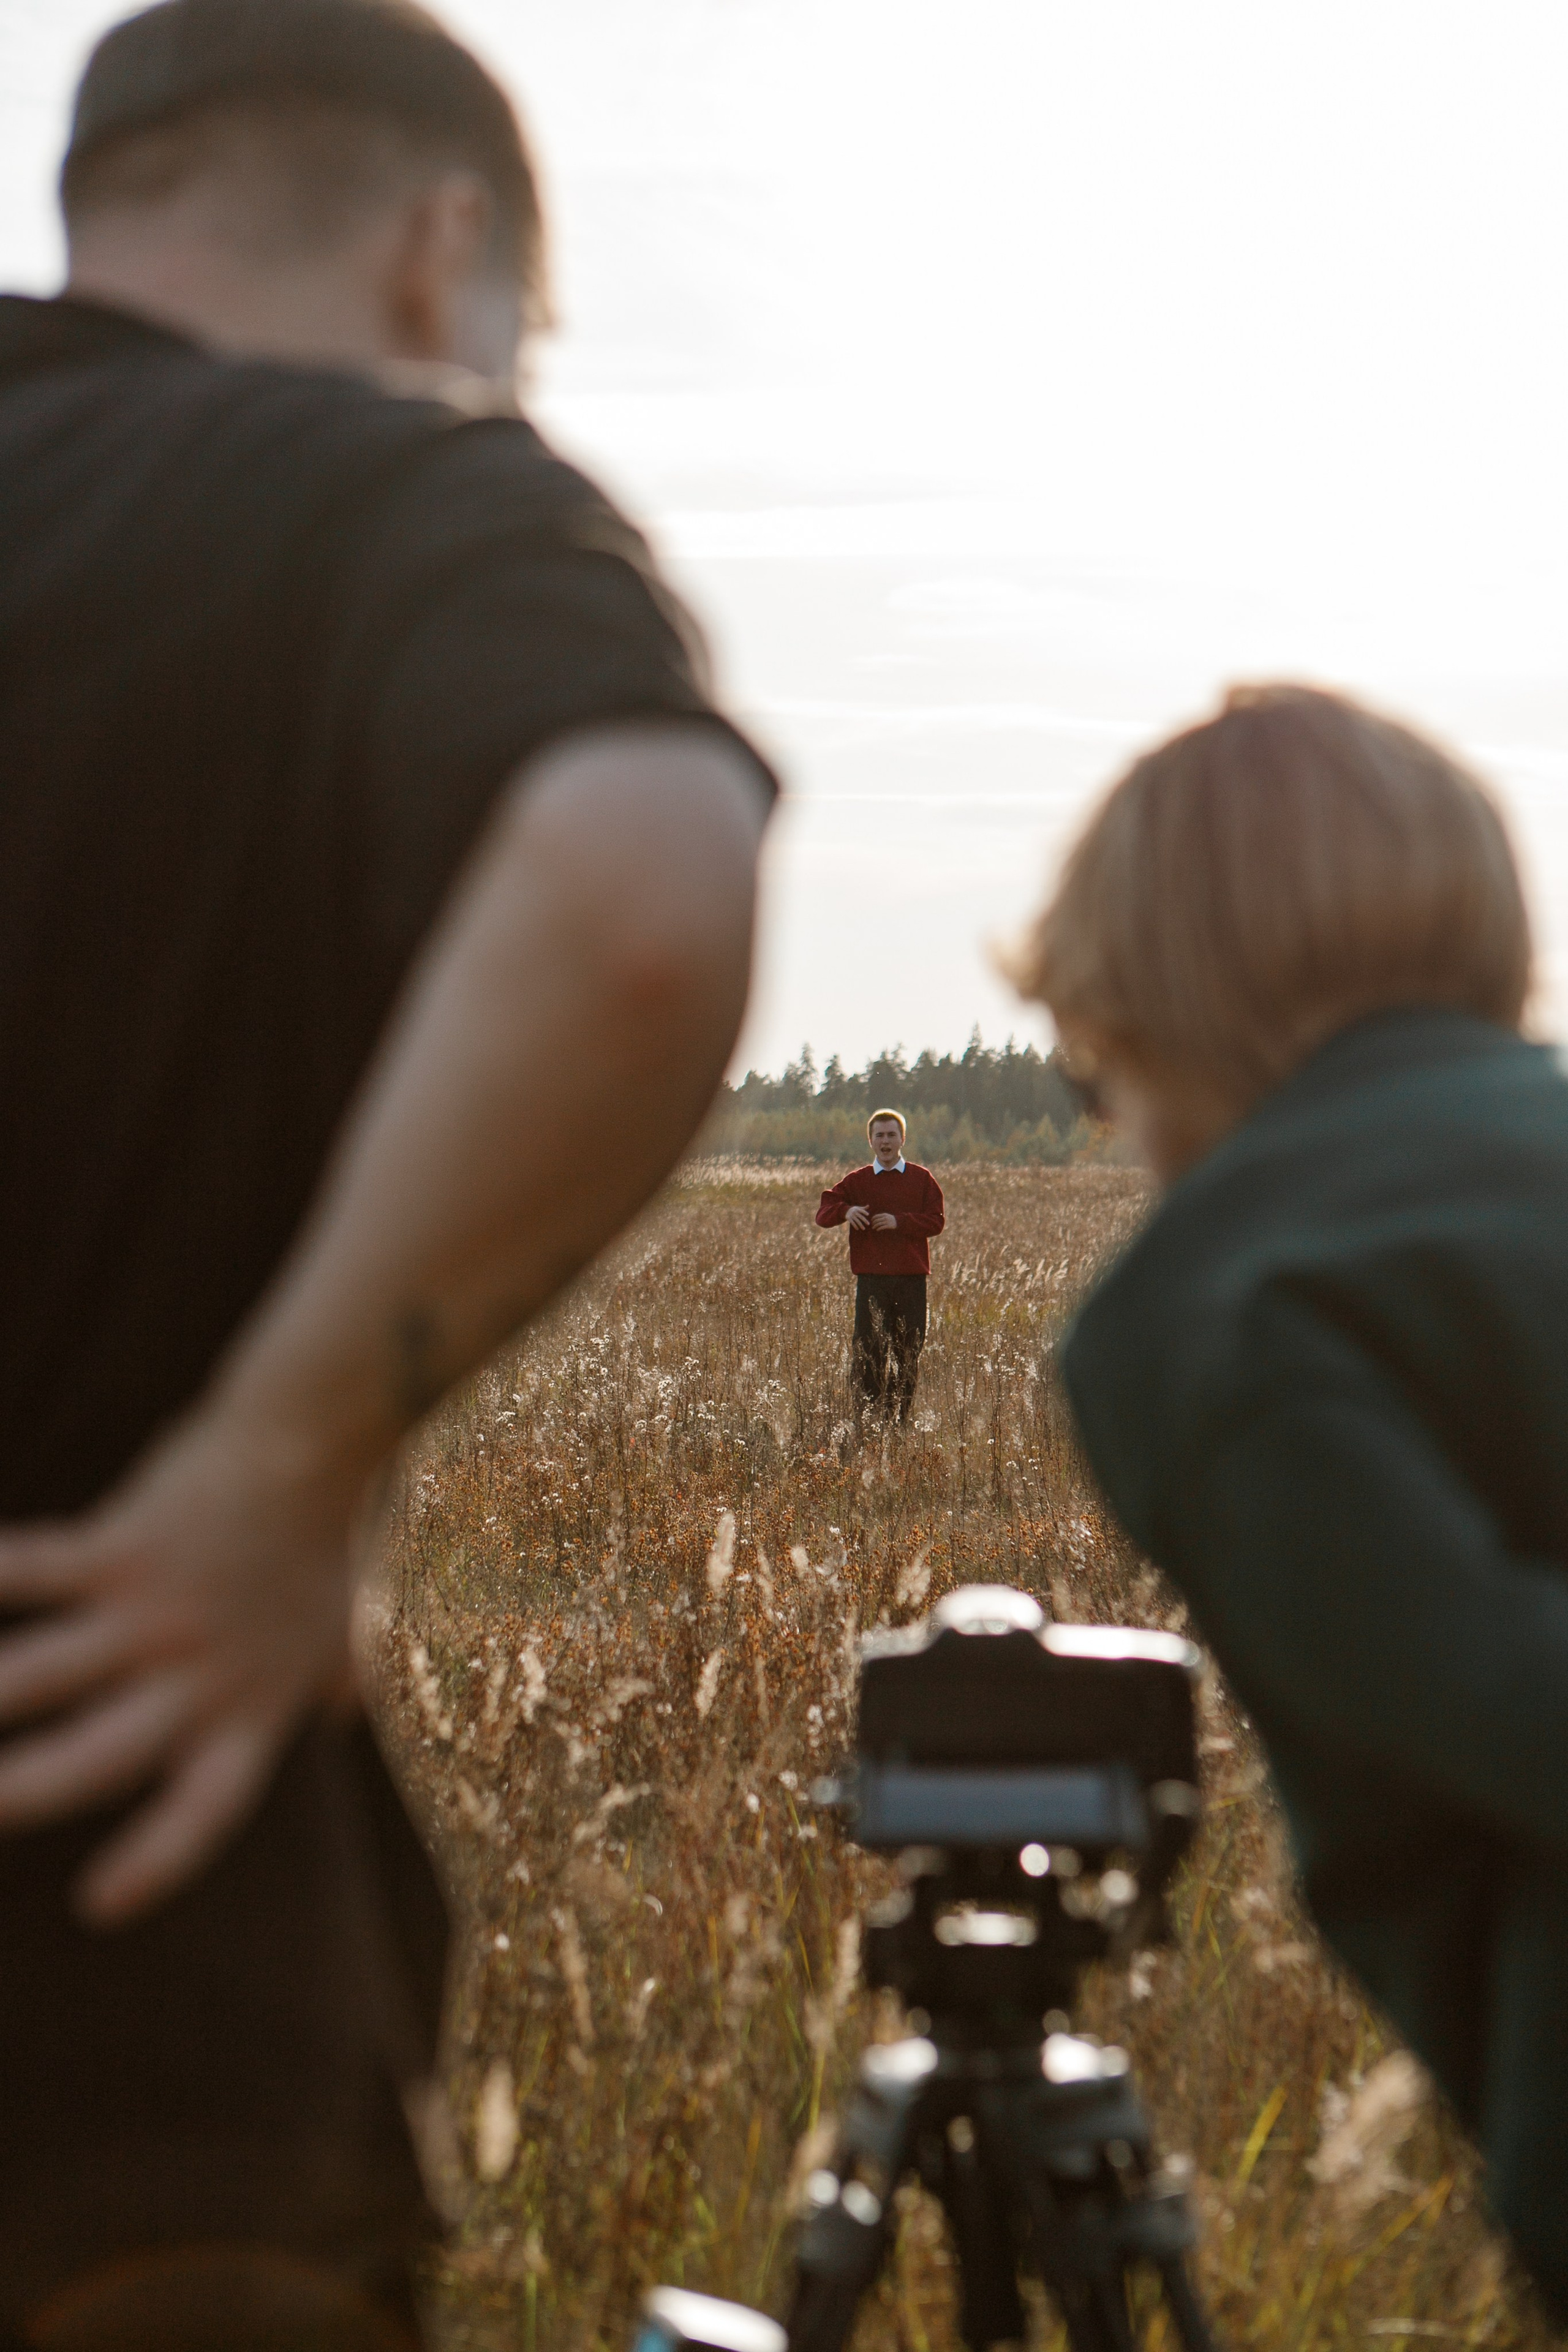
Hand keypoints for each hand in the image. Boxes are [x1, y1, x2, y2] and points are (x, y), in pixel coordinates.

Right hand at [0, 1402, 362, 1925]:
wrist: (328, 1437)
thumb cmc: (342, 1530)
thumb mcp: (358, 1626)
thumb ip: (339, 1680)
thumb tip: (345, 1712)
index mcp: (254, 1706)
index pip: (205, 1810)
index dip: (155, 1862)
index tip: (97, 1904)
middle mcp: (201, 1674)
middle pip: (100, 1760)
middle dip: (25, 1792)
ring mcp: (157, 1614)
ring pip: (42, 1675)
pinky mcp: (124, 1549)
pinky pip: (34, 1570)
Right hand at [845, 1204, 870, 1229]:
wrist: (846, 1210)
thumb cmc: (855, 1210)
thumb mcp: (858, 1208)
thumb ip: (863, 1208)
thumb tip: (868, 1206)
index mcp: (857, 1209)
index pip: (861, 1210)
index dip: (864, 1212)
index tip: (868, 1214)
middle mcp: (854, 1212)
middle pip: (860, 1216)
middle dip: (864, 1220)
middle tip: (868, 1224)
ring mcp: (851, 1215)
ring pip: (857, 1221)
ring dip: (860, 1225)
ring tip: (864, 1229)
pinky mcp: (848, 1218)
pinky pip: (852, 1222)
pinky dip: (855, 1226)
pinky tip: (857, 1229)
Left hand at [870, 1211, 897, 1231]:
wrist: (899, 1221)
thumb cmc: (891, 1219)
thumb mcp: (887, 1215)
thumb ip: (882, 1216)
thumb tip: (876, 1218)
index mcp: (884, 1215)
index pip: (876, 1216)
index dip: (873, 1218)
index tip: (871, 1220)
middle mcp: (885, 1218)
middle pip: (876, 1220)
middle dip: (873, 1223)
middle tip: (872, 1225)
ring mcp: (886, 1222)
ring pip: (878, 1224)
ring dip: (875, 1226)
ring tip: (873, 1228)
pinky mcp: (888, 1226)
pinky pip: (882, 1227)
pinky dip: (879, 1228)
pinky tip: (877, 1230)